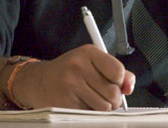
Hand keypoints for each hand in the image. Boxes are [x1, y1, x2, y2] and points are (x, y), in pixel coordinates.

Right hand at [12, 44, 134, 110]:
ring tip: (90, 98)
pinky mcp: (65, 103)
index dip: (119, 82)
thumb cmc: (69, 71)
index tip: (113, 82)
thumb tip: (129, 87)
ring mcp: (70, 85)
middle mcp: (78, 66)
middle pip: (113, 93)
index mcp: (88, 53)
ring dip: (101, 107)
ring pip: (104, 107)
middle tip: (102, 94)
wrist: (38, 81)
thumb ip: (115, 72)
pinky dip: (89, 112)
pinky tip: (79, 103)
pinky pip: (90, 114)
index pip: (118, 72)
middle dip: (112, 98)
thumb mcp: (91, 62)